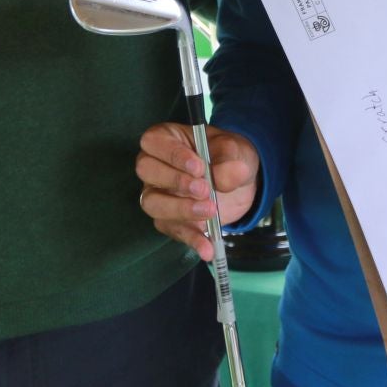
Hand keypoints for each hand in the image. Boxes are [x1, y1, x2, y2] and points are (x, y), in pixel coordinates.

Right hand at [135, 121, 258, 261]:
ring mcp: (159, 194)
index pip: (154, 142)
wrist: (240, 182)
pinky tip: (208, 247)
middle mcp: (156, 165)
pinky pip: (173, 230)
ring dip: (180, 209)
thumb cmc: (229, 156)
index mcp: (168, 139)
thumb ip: (230, 160)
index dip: (172, 155)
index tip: (199, 168)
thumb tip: (225, 176)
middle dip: (175, 181)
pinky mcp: (170, 219)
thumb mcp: (235, 151)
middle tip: (204, 189)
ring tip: (210, 211)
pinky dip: (191, 239)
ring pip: (153, 203)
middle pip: (147, 171)